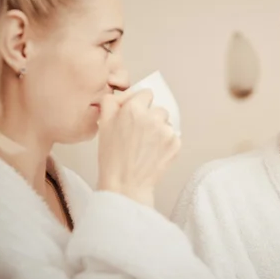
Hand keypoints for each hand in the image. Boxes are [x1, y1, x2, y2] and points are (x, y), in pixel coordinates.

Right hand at [97, 88, 180, 206]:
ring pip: (166, 123)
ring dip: (159, 130)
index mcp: (134, 108)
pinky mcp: (176, 144)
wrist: (126, 184)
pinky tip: (153, 153)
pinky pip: (173, 137)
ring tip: (146, 146)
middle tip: (139, 134)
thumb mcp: (103, 125)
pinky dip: (166, 143)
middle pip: (158, 108)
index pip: (147, 94)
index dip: (141, 104)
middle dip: (151, 117)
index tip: (136, 115)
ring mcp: (166, 130)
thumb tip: (123, 95)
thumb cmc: (112, 157)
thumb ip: (111, 103)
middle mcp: (153, 116)